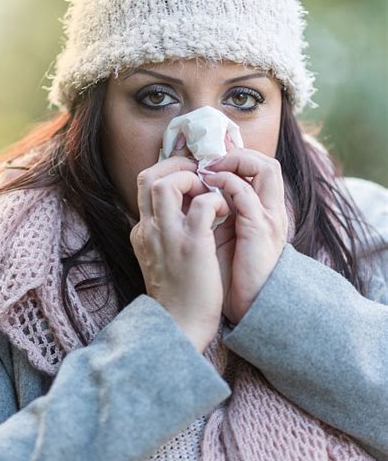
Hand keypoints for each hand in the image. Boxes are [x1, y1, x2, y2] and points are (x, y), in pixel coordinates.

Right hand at [129, 154, 229, 352]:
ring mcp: (168, 236)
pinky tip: (224, 213)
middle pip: (148, 176)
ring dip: (192, 179)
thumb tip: (184, 211)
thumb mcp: (161, 258)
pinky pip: (202, 205)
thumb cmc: (178, 296)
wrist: (178, 327)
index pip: (145, 184)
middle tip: (200, 174)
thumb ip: (166, 233)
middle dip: (176, 166)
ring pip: (166, 183)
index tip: (190, 171)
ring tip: (210, 193)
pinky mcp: (191, 245)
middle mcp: (149, 229)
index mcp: (143, 231)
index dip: (167, 169)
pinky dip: (215, 201)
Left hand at [200, 148, 288, 323]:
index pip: (259, 168)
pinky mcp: (260, 228)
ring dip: (233, 162)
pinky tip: (208, 187)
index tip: (208, 159)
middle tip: (207, 160)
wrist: (245, 306)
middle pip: (266, 162)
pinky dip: (226, 183)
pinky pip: (246, 193)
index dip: (236, 158)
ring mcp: (269, 217)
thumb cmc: (230, 275)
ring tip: (208, 168)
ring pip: (264, 168)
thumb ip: (215, 213)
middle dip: (236, 154)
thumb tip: (190, 193)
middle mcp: (271, 210)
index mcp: (264, 211)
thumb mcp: (222, 236)